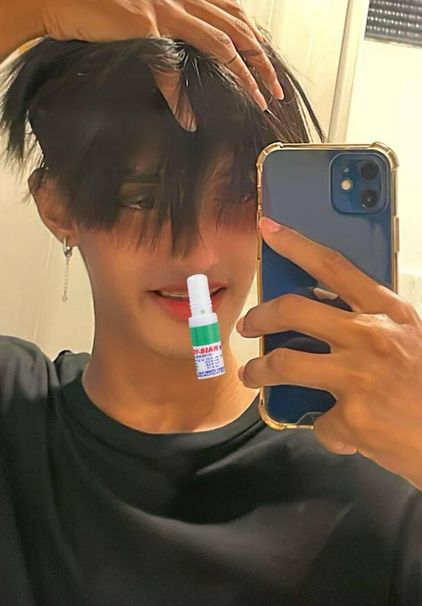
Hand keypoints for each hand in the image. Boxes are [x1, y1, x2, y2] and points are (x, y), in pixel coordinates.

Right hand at [29, 0, 282, 109]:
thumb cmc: (96, 4)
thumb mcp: (141, 12)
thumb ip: (167, 26)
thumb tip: (181, 52)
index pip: (232, 14)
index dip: (255, 41)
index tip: (268, 68)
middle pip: (238, 29)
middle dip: (262, 62)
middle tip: (276, 91)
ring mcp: (164, 9)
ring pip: (220, 43)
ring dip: (242, 75)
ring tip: (255, 100)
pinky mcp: (144, 26)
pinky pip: (171, 67)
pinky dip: (181, 97)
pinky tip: (188, 118)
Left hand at [237, 216, 421, 489]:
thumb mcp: (410, 337)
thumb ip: (373, 324)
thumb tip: (329, 324)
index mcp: (387, 311)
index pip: (333, 266)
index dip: (296, 244)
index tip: (268, 229)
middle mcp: (369, 336)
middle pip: (293, 310)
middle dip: (260, 316)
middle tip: (248, 324)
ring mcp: (358, 375)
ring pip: (284, 363)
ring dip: (259, 371)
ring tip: (252, 375)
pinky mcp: (351, 417)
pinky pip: (320, 421)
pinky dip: (329, 428)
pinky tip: (345, 432)